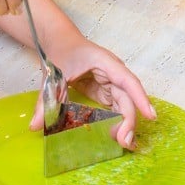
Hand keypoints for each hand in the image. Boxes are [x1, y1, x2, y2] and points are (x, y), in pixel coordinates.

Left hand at [29, 38, 154, 148]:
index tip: (150, 116)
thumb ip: (45, 101)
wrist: (59, 40)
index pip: (127, 81)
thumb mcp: (53, 76)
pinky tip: (117, 136)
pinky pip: (115, 107)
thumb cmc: (61, 51)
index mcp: (105, 63)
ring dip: (125, 123)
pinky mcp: (105, 90)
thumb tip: (35, 126)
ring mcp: (110, 81)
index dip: (140, 99)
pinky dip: (117, 121)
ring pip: (124, 104)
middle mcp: (113, 72)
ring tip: (124, 144)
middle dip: (128, 119)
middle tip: (125, 142)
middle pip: (127, 97)